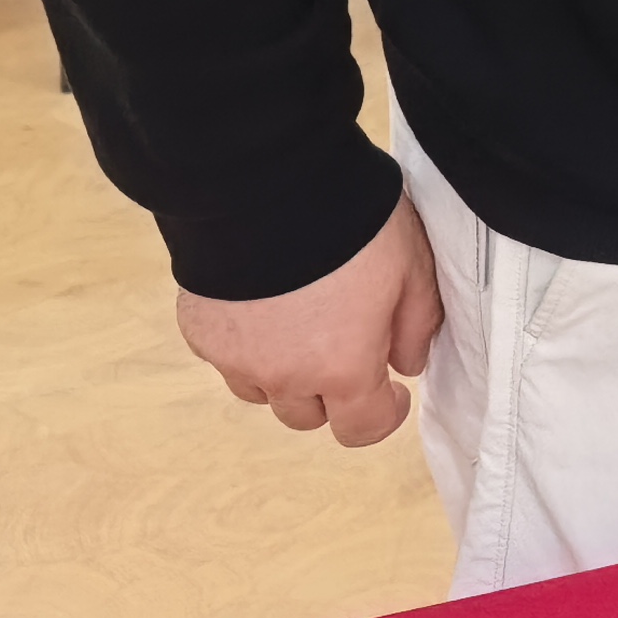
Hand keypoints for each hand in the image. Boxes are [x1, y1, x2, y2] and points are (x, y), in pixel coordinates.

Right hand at [176, 196, 441, 447]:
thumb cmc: (354, 225)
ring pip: (263, 391)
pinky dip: (247, 342)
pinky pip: (226, 356)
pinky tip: (262, 301)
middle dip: (333, 391)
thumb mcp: (413, 268)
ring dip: (285, 371)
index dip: (384, 413)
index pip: (361, 430)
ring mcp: (235, 358)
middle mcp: (284, 377)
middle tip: (346, 342)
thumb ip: (417, 326)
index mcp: (343, 369)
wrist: (269, 186)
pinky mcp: (200, 331)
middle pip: (308, 415)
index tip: (392, 387)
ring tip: (301, 320)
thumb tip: (407, 365)